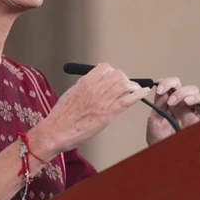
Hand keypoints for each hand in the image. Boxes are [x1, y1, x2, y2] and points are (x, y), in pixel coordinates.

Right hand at [32, 63, 150, 156]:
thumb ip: (83, 86)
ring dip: (132, 87)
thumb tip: (91, 82)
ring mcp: (102, 100)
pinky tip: (144, 92)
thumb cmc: (61, 117)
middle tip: (125, 87)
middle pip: (118, 75)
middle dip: (124, 79)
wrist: (56, 131)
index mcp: (85, 82)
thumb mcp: (71, 94)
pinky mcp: (108, 113)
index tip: (114, 78)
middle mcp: (95, 88)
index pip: (105, 67)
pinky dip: (138, 94)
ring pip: (125, 85)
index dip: (112, 73)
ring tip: (134, 91)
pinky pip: (128, 99)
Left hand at [146, 77, 199, 145]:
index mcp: (171, 104)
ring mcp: (194, 115)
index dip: (168, 83)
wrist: (163, 156)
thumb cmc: (158, 140)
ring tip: (185, 102)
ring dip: (192, 96)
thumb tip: (164, 92)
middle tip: (170, 102)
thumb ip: (159, 105)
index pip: (174, 86)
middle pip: (188, 89)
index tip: (159, 88)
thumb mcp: (154, 120)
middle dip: (179, 91)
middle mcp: (184, 107)